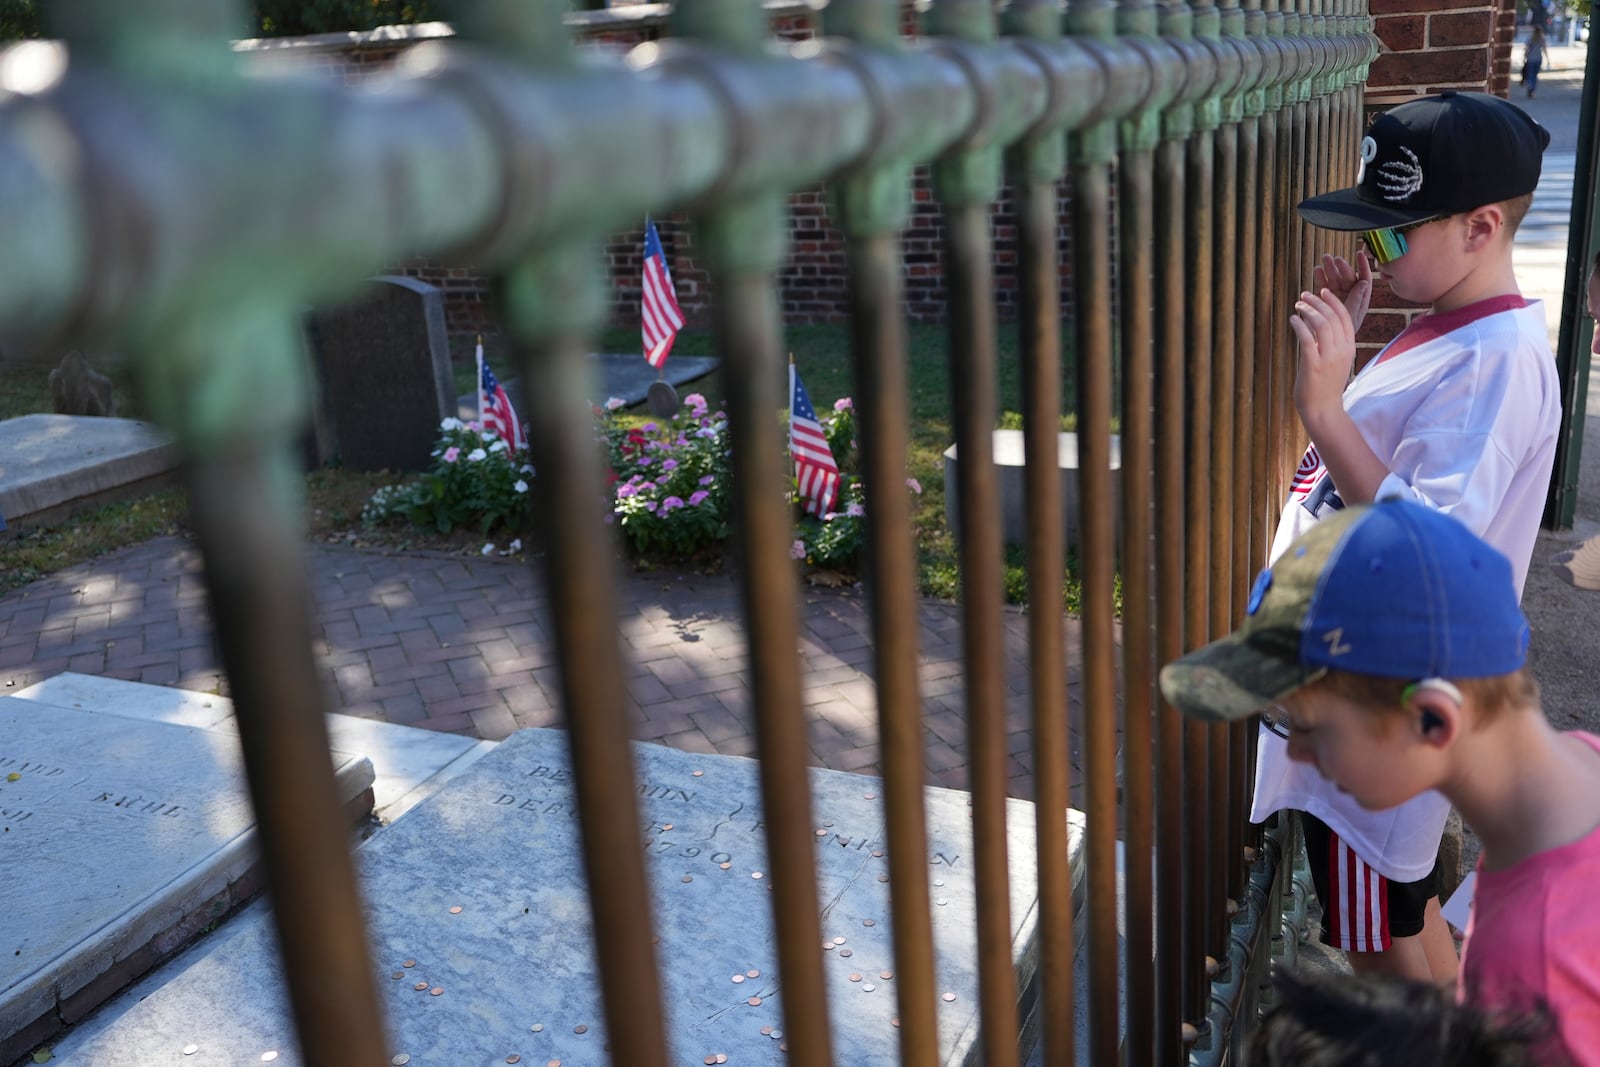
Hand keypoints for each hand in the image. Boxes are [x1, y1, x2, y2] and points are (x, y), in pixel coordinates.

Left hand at [1291, 287, 1357, 427]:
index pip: (1345, 317)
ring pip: (1322, 325)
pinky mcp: (1314, 366)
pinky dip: (1299, 325)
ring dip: (1309, 310)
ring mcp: (1329, 358)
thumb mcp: (1336, 361)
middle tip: (1304, 295)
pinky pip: (1307, 339)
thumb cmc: (1325, 385)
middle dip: (1318, 302)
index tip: (1322, 291)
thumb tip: (1320, 325)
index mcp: (1349, 348)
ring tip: (1297, 305)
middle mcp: (1342, 351)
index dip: (1333, 301)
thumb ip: (1333, 344)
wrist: (1323, 410)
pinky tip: (1293, 319)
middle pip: (1333, 317)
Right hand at [1312, 251, 1372, 334]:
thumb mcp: (1351, 318)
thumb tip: (1364, 282)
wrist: (1324, 349)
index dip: (1363, 266)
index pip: (1364, 280)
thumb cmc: (1340, 337)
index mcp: (1360, 301)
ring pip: (1334, 280)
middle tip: (1334, 259)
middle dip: (1341, 267)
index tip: (1359, 254)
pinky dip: (1320, 279)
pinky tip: (1317, 270)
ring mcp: (1336, 299)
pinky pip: (1322, 287)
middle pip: (1348, 278)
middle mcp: (1349, 298)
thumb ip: (1356, 300)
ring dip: (1330, 270)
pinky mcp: (1323, 301)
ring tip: (1324, 260)